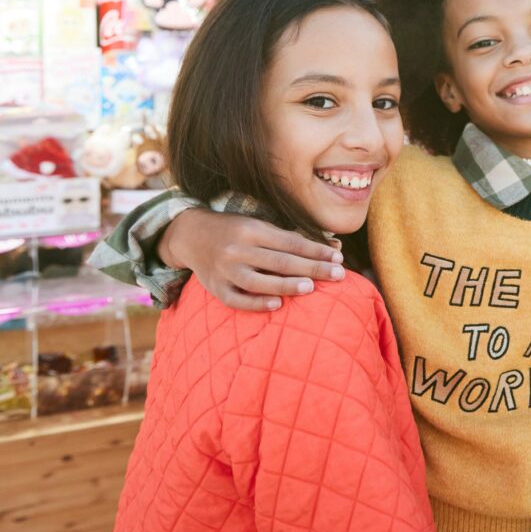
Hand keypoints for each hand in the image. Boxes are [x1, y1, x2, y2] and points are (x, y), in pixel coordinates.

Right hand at [160, 207, 344, 311]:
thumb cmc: (236, 231)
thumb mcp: (260, 226)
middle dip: (311, 268)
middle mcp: (237, 249)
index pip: (290, 242)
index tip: (339, 258)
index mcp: (251, 230)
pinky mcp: (215, 288)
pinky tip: (277, 304)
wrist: (191, 235)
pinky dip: (256, 303)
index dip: (316, 251)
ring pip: (257, 281)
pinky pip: (236, 299)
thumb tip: (333, 248)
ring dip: (285, 285)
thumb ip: (291, 238)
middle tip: (338, 275)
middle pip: (279, 261)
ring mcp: (224, 270)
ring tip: (310, 288)